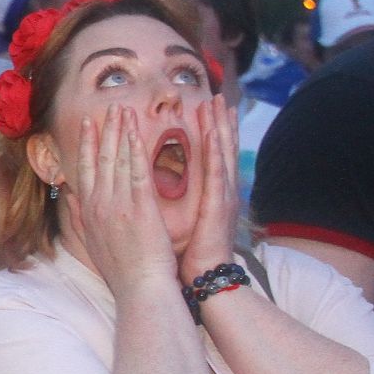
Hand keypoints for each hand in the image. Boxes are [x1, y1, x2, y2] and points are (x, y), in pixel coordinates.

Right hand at [68, 105, 178, 297]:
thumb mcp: (95, 244)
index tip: (88, 123)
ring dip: (119, 130)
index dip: (85, 144)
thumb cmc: (123, 272)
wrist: (140, 288)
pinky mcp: (139, 206)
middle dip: (103, 129)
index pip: (84, 170)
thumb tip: (74, 201)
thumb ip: (84, 220)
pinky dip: (136, 148)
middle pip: (98, 158)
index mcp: (90, 211)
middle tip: (108, 106)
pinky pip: (136, 171)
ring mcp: (118, 204)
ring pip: (116, 159)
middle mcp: (99, 204)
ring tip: (124, 108)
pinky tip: (138, 130)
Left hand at [178, 95, 239, 283]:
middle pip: (219, 149)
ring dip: (220, 127)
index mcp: (208, 195)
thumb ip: (172, 203)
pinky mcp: (219, 206)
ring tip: (218, 103)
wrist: (204, 278)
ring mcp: (222, 197)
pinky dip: (217, 151)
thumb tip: (151, 192)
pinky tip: (215, 133)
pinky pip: (217, 174)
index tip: (202, 108)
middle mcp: (219, 192)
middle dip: (218, 121)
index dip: (208, 132)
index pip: (208, 157)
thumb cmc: (187, 254)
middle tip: (216, 96)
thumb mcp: (178, 222)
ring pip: (222, 154)